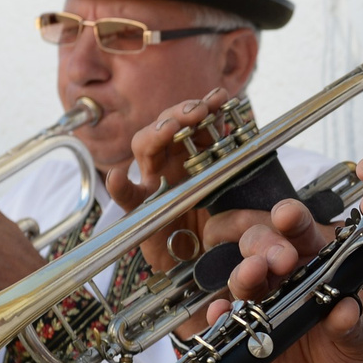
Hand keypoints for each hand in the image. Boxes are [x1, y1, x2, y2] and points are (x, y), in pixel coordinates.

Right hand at [113, 89, 228, 278]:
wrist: (201, 265)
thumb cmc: (217, 228)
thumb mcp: (236, 196)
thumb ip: (238, 170)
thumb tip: (246, 137)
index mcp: (196, 157)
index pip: (197, 124)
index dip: (207, 107)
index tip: (221, 97)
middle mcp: (172, 163)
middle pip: (168, 125)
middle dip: (182, 113)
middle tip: (198, 111)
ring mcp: (153, 182)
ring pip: (146, 146)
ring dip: (157, 132)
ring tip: (170, 129)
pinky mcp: (139, 208)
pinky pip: (125, 194)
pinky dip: (119, 184)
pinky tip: (116, 176)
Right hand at [217, 201, 362, 362]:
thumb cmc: (351, 360)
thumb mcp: (360, 342)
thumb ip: (351, 326)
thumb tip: (345, 309)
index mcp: (315, 271)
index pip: (301, 236)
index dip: (292, 221)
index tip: (289, 216)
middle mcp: (284, 284)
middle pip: (262, 249)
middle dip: (266, 245)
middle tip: (279, 259)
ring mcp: (262, 311)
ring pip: (243, 281)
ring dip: (244, 273)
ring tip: (252, 274)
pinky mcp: (246, 341)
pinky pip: (226, 324)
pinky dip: (219, 316)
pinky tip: (220, 312)